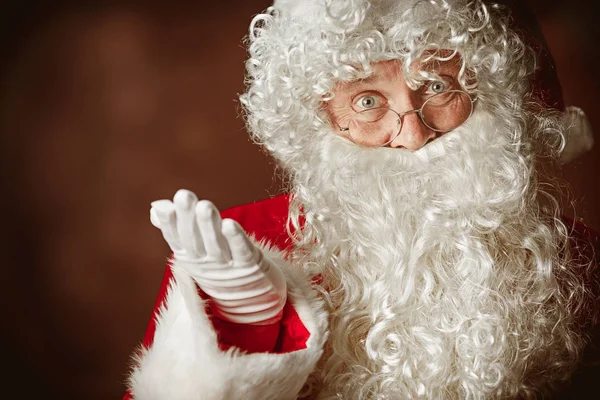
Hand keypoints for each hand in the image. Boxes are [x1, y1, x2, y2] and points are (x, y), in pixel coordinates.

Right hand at [150, 189, 286, 324]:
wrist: (251, 299)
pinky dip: (235, 239)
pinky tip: (230, 224)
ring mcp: (227, 267)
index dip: (170, 223)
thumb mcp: (196, 250)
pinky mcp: (249, 267)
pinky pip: (241, 252)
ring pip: (216, 245)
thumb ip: (177, 228)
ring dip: (209, 226)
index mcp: (190, 258)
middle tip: (184, 195)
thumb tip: (156, 207)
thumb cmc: (219, 265)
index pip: (177, 239)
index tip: (166, 206)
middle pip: (194, 240)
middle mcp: (206, 263)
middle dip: (189, 217)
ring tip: (205, 206)